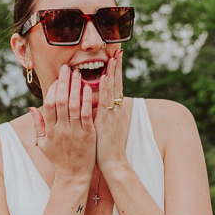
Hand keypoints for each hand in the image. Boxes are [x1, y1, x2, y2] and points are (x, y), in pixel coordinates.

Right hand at [30, 64, 95, 181]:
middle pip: (61, 101)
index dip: (53, 90)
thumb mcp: (43, 143)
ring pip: (74, 106)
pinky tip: (88, 89)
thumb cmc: (58, 159)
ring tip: (77, 74)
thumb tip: (31, 107)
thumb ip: (38, 124)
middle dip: (63, 82)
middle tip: (66, 68)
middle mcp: (61, 130)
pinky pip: (87, 115)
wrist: (74, 176)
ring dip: (75, 88)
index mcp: (50, 131)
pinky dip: (87, 101)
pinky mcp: (88, 136)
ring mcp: (75, 133)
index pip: (49, 105)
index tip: (57, 79)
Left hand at [94, 50, 127, 171]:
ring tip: (114, 57)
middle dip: (117, 67)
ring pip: (113, 89)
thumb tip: (95, 105)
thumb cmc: (105, 148)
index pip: (114, 87)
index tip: (115, 58)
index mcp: (112, 110)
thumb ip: (100, 115)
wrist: (113, 163)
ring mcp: (111, 114)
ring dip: (113, 72)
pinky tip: (105, 77)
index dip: (115, 73)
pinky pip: (106, 101)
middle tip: (119, 51)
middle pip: (116, 83)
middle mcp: (114, 109)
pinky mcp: (106, 120)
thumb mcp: (102, 127)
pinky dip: (106, 88)